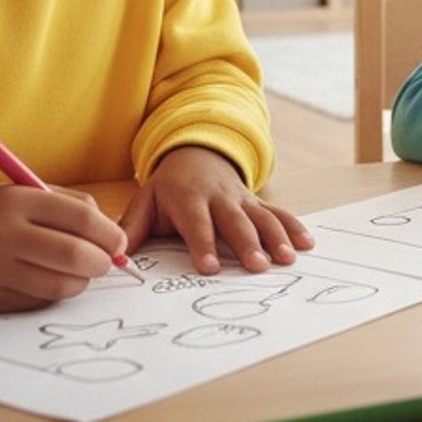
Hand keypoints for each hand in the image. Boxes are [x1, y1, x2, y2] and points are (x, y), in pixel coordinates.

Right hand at [0, 185, 127, 311]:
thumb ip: (68, 205)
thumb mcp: (20, 192)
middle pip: (75, 255)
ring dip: (82, 281)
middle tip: (106, 262)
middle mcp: (4, 236)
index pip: (81, 219)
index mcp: (16, 201)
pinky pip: (37, 301)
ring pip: (60, 285)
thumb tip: (112, 232)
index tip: (118, 242)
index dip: (110, 234)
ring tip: (80, 272)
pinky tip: (50, 281)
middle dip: (102, 262)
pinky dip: (54, 293)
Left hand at [119, 146, 314, 273]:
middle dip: (248, 245)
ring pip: (262, 218)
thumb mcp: (145, 201)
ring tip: (287, 259)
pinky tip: (308, 243)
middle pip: (235, 222)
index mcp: (188, 198)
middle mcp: (220, 198)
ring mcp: (242, 199)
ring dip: (277, 238)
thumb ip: (130, 230)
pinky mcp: (258, 202)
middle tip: (258, 267)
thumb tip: (113, 258)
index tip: (208, 268)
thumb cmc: (168, 187)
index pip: (196, 224)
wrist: (197, 153)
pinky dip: (294, 227)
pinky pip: (279, 213)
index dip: (202, 245)